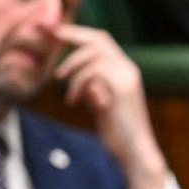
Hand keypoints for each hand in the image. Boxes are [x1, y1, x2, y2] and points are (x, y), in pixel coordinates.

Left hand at [53, 25, 168, 188]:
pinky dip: (77, 82)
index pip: (102, 41)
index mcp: (125, 72)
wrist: (136, 153)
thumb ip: (93, 90)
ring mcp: (127, 77)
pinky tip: (73, 100)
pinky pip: (93, 71)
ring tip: (59, 79)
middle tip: (52, 37)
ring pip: (93, 52)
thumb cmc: (119, 134)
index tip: (57, 35)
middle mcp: (128, 70)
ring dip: (71, 64)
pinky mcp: (121, 88)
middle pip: (99, 37)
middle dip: (73, 34)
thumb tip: (78, 80)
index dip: (79, 34)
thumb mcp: (102, 107)